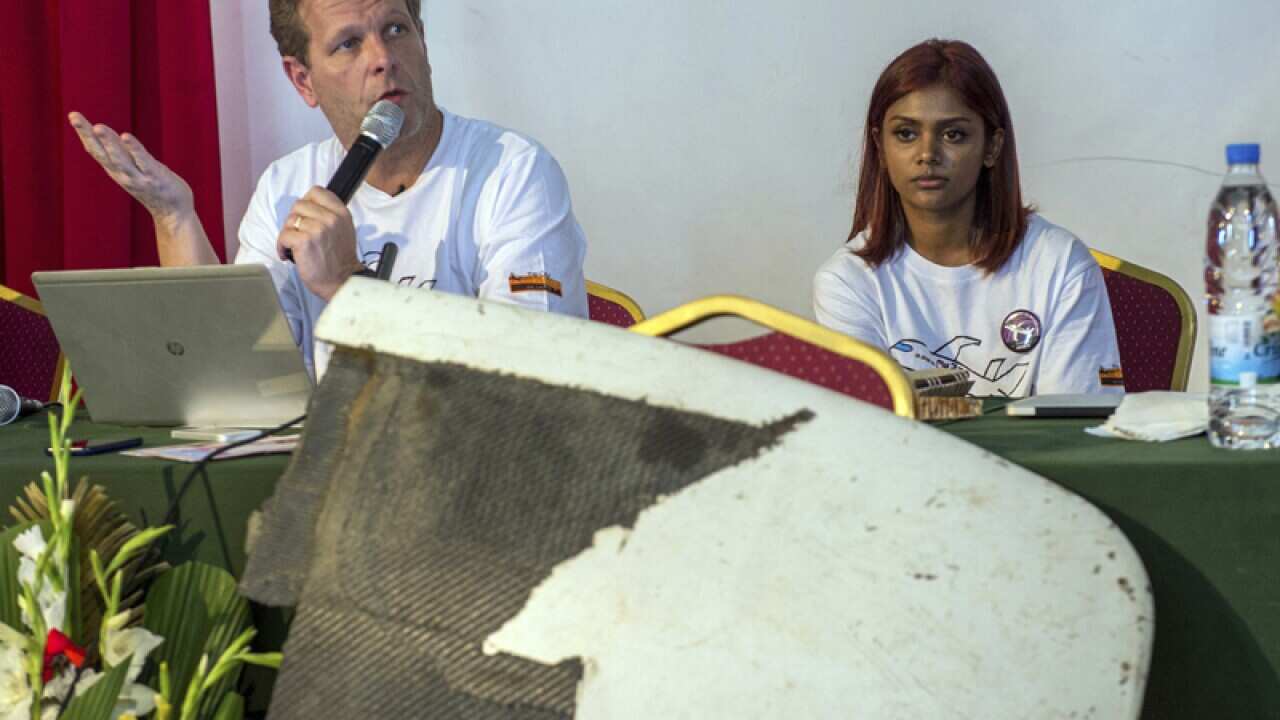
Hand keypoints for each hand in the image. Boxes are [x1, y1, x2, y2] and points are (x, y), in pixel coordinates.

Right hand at [67, 112, 194, 225]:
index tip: (72, 114)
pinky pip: (142, 162)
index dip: (84, 133)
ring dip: (109, 142)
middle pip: (101, 153)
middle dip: (87, 134)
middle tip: (73, 116)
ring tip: (98, 127)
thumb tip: (108, 134)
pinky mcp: (155, 178)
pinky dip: (133, 149)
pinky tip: (126, 136)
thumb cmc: (154, 188)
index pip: (96, 150)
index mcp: (116, 170)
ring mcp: (138, 177)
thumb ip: (123, 153)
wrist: (173, 214)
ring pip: (119, 158)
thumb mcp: (133, 169)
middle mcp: (122, 174)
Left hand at [279, 187, 362, 300]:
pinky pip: (283, 235)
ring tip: (294, 246)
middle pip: (299, 205)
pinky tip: (288, 254)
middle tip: (298, 234)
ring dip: (287, 234)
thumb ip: (331, 215)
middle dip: (294, 220)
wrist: (342, 281)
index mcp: (341, 213)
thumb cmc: (340, 260)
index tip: (305, 215)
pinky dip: (282, 246)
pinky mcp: (304, 241)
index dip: (306, 202)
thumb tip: (309, 207)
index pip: (316, 192)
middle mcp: (331, 218)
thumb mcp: (344, 229)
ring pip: (290, 220)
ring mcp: (318, 229)